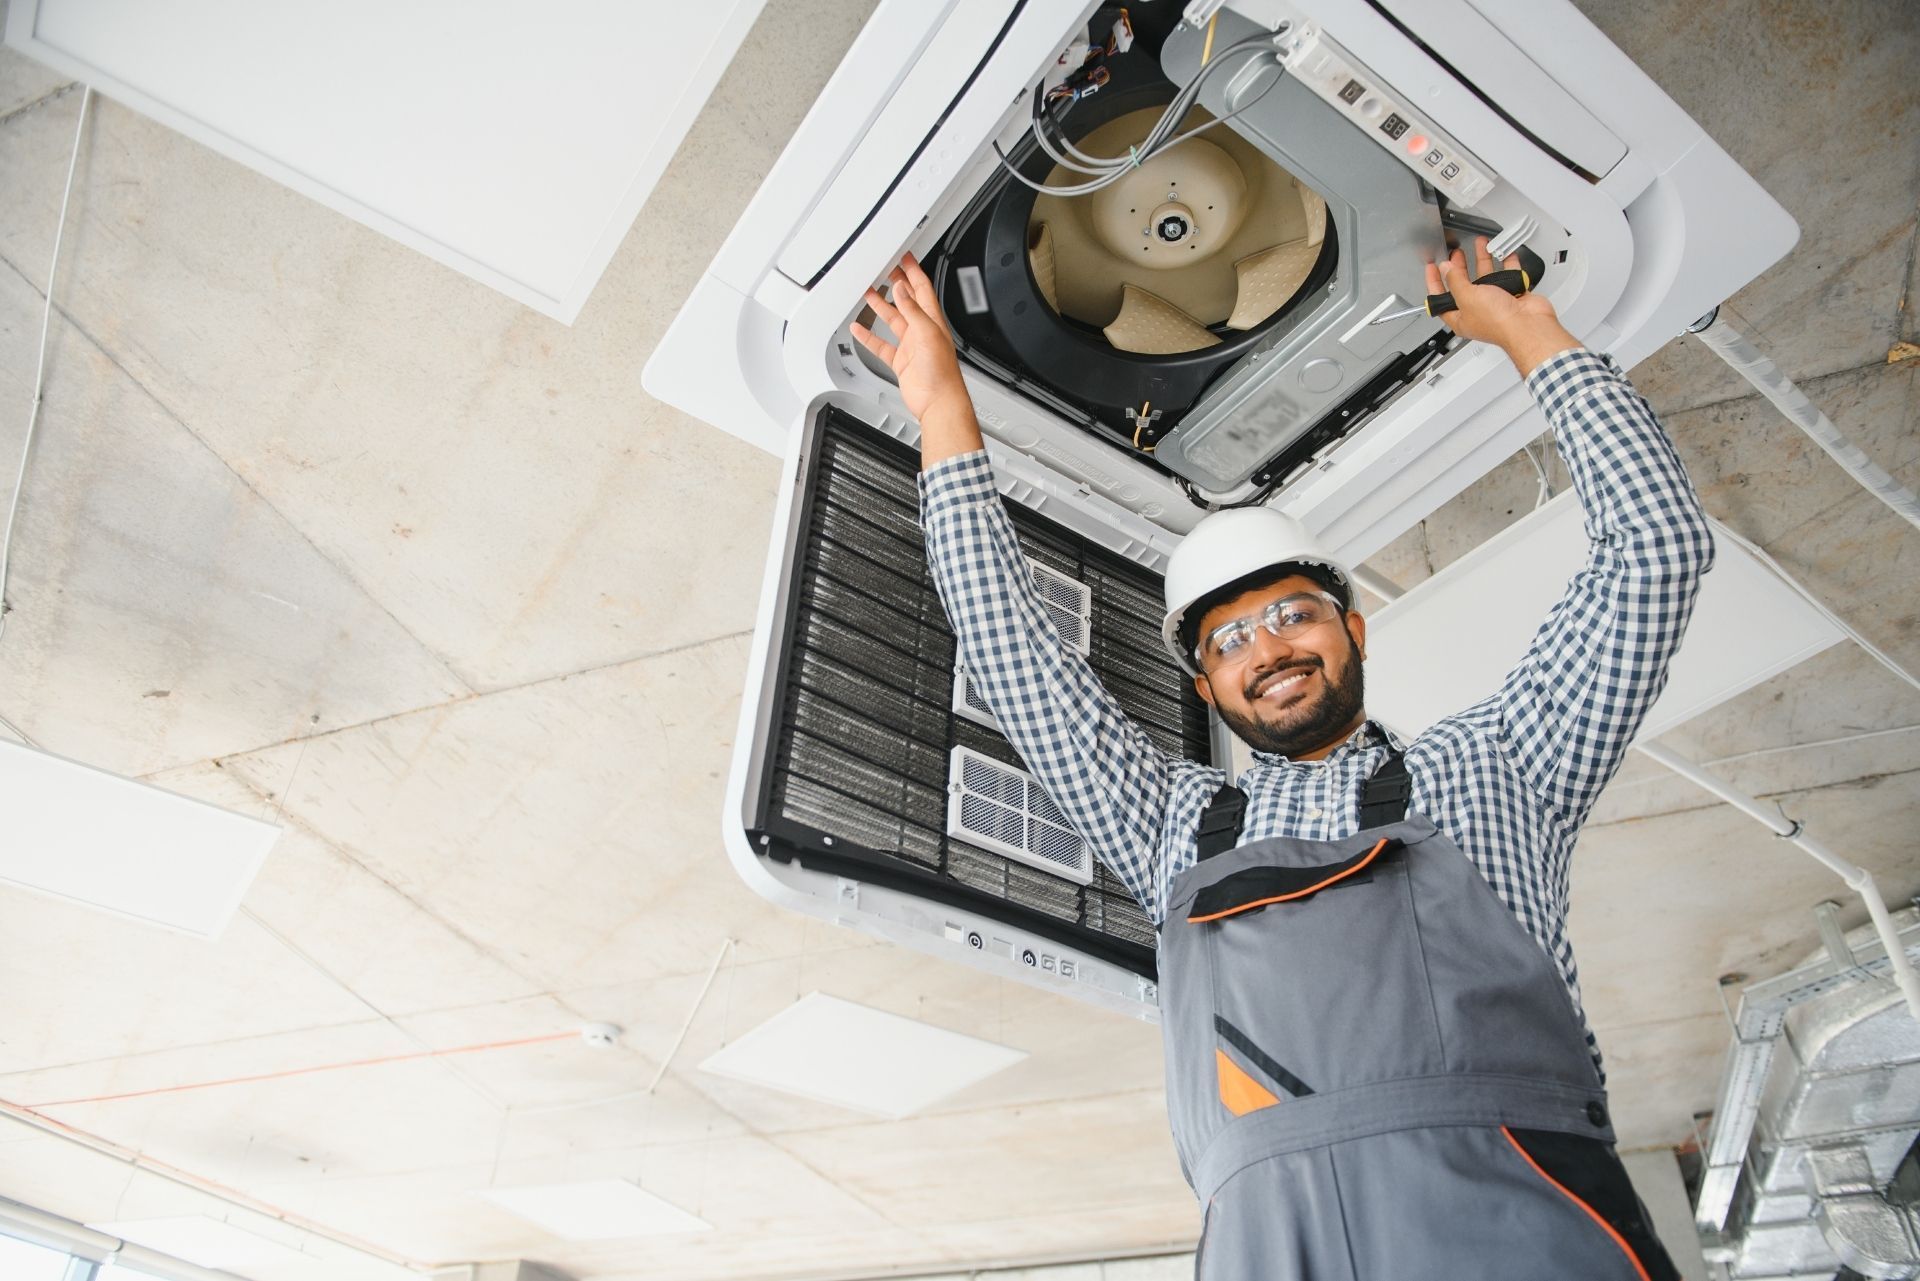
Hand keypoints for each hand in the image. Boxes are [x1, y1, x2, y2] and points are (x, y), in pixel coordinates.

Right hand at [850, 253, 969, 422]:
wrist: (938, 401)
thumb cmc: (941, 372)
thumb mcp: (927, 333)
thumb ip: (912, 310)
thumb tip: (901, 289)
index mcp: (932, 320)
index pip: (921, 288)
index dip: (913, 270)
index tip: (904, 256)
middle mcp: (922, 330)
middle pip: (906, 300)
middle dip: (896, 283)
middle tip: (884, 269)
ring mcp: (910, 345)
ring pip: (892, 320)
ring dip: (880, 306)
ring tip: (868, 292)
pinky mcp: (900, 361)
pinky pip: (881, 344)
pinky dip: (869, 336)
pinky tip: (859, 329)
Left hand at [1428, 237, 1579, 377]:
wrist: (1529, 325)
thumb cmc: (1499, 322)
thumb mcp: (1467, 297)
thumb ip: (1455, 281)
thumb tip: (1446, 269)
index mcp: (1460, 318)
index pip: (1441, 299)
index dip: (1434, 282)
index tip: (1432, 267)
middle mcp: (1477, 311)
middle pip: (1464, 285)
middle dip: (1460, 268)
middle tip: (1456, 254)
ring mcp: (1496, 303)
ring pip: (1487, 277)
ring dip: (1483, 259)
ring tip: (1480, 244)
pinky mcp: (1513, 296)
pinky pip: (1508, 275)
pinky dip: (1507, 262)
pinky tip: (1504, 252)